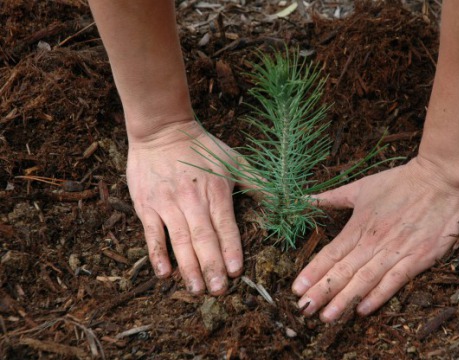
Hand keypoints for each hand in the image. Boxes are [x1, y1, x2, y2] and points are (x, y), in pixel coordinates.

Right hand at [126, 120, 242, 294]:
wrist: (161, 129)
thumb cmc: (202, 147)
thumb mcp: (234, 160)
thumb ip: (258, 182)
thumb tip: (285, 200)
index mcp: (216, 191)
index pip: (225, 225)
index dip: (231, 249)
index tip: (236, 271)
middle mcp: (192, 199)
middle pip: (203, 238)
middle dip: (212, 266)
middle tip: (219, 291)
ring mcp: (168, 203)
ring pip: (179, 240)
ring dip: (189, 267)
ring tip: (197, 289)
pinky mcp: (147, 205)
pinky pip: (152, 234)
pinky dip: (158, 254)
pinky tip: (165, 273)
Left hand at [292, 157, 458, 321]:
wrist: (441, 179)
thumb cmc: (400, 182)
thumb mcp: (362, 186)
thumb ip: (333, 197)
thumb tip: (306, 199)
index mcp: (359, 225)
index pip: (331, 253)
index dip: (313, 272)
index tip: (296, 289)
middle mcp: (373, 242)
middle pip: (343, 271)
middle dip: (322, 292)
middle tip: (304, 310)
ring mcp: (396, 251)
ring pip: (364, 280)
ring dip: (344, 300)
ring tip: (327, 317)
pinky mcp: (418, 258)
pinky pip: (395, 281)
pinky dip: (378, 296)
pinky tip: (362, 310)